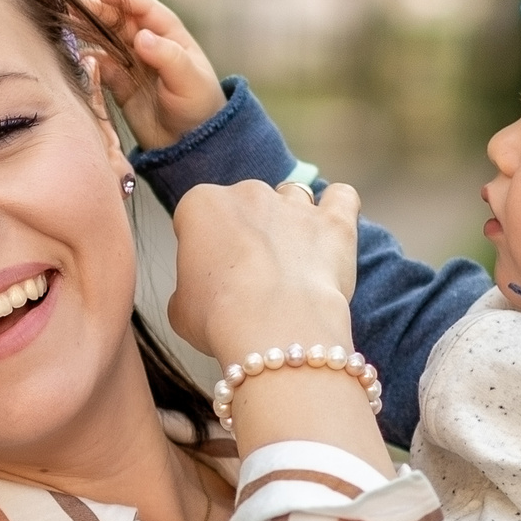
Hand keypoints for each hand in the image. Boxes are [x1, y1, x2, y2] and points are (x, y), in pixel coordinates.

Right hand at [80, 0, 225, 150]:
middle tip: (74, 7)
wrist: (192, 146)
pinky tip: (79, 59)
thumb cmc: (199, 107)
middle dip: (98, 12)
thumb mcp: (188, 80)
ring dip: (89, 33)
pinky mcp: (120, 86)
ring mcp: (133, 64)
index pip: (143, 8)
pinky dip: (90, 63)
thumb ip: (166, 56)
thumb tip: (140, 37)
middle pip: (119, 21)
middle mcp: (149, 45)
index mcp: (170, 35)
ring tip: (68, 25)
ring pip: (106, 41)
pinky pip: (101, 68)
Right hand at [169, 179, 387, 472]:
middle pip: (245, 203)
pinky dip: (338, 208)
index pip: (197, 216)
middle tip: (250, 275)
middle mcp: (248, 193)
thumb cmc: (220, 318)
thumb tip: (201, 293)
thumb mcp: (179, 310)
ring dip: (290, 220)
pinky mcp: (334, 221)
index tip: (210, 274)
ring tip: (291, 259)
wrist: (273, 327)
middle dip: (247, 231)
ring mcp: (294, 204)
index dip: (204, 246)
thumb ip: (189, 288)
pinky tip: (331, 231)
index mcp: (201, 205)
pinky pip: (341, 197)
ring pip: (291, 198)